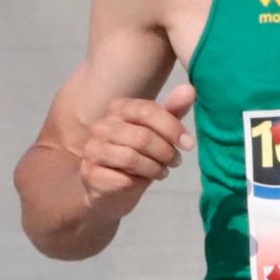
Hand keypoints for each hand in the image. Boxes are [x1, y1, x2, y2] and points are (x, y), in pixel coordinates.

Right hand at [80, 84, 196, 222]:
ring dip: (154, 168)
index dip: (172, 128)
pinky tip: (142, 181)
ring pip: (131, 158)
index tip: (188, 144)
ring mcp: (92, 150)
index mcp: (118, 108)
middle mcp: (101, 126)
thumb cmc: (139, 156)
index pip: (147, 111)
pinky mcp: (90, 174)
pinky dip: (139, 182)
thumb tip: (189, 89)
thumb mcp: (159, 132)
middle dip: (165, 152)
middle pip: (142, 137)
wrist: (113, 190)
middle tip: (175, 161)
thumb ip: (173, 111)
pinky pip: (122, 179)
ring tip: (161, 171)